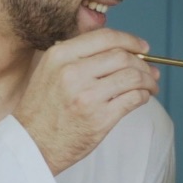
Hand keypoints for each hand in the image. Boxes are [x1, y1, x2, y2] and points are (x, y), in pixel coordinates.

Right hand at [12, 29, 158, 174]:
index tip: (142, 46)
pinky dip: (143, 96)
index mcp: (60, 56)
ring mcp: (87, 96)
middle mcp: (73, 73)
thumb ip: (77, 55)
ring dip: (148, 80)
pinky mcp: (100, 119)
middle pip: (123, 56)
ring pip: (132, 76)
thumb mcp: (49, 71)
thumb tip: (119, 47)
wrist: (32, 145)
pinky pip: (133, 99)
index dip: (130, 40)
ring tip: (150, 85)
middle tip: (150, 70)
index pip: (105, 37)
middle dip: (143, 62)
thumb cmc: (43, 110)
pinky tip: (142, 98)